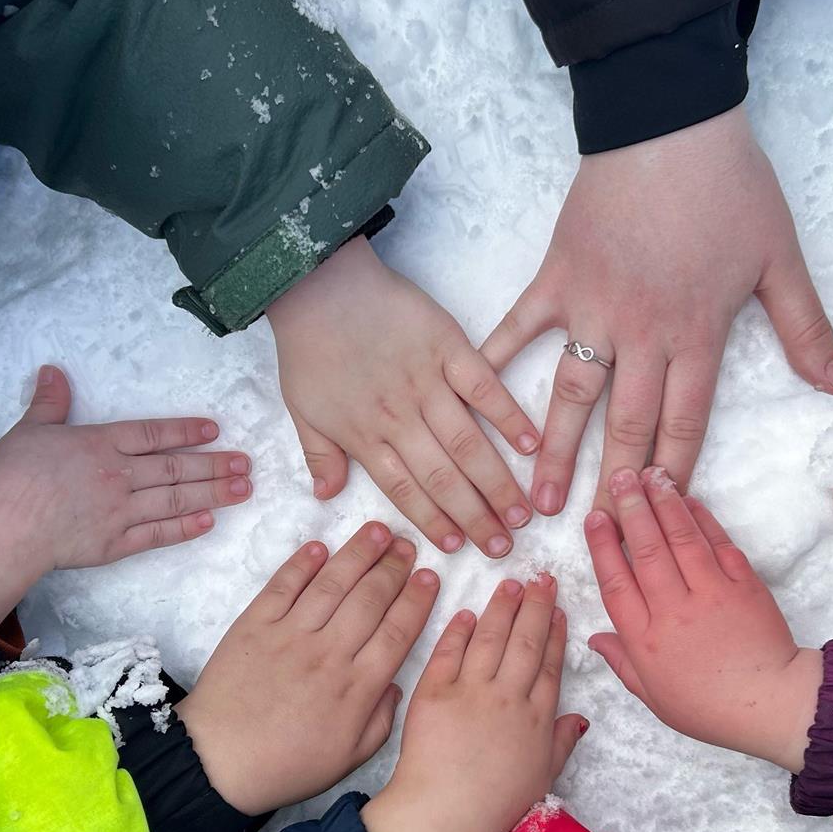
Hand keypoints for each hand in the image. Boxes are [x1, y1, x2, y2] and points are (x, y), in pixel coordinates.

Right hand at [0, 366, 249, 629]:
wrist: (2, 529)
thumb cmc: (9, 477)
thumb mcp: (29, 430)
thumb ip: (49, 403)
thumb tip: (52, 371)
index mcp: (100, 444)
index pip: (153, 434)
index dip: (186, 431)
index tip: (215, 430)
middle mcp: (119, 475)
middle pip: (176, 468)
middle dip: (215, 465)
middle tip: (247, 463)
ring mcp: (120, 512)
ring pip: (175, 500)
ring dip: (213, 494)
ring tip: (242, 489)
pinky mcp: (113, 545)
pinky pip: (157, 535)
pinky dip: (184, 529)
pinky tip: (208, 522)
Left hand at [177, 522, 438, 815]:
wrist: (219, 763)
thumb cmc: (287, 765)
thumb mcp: (349, 758)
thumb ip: (381, 720)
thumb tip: (395, 683)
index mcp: (357, 688)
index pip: (398, 632)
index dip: (417, 600)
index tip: (429, 577)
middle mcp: (329, 653)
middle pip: (370, 599)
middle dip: (393, 567)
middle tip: (407, 543)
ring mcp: (290, 636)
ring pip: (332, 584)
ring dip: (357, 554)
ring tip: (377, 531)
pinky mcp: (254, 626)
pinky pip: (283, 587)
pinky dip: (302, 564)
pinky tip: (320, 547)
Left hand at [267, 237, 538, 557]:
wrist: (318, 283)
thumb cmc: (308, 345)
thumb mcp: (300, 408)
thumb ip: (319, 454)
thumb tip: (327, 496)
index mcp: (365, 435)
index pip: (406, 490)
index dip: (433, 522)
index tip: (459, 548)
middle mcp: (400, 417)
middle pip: (443, 477)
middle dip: (475, 517)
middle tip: (504, 547)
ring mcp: (427, 382)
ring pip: (467, 443)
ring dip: (497, 482)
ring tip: (523, 513)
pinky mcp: (448, 347)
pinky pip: (484, 388)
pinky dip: (509, 417)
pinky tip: (532, 445)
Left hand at [360, 573, 587, 831]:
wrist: (445, 814)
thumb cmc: (495, 805)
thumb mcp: (543, 777)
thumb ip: (562, 742)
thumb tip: (580, 718)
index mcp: (537, 718)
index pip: (549, 664)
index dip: (554, 633)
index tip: (557, 609)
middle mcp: (508, 697)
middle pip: (525, 642)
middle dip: (534, 606)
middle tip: (540, 578)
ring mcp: (471, 692)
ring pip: (490, 639)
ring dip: (501, 609)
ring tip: (510, 585)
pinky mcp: (434, 692)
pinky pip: (449, 653)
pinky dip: (459, 631)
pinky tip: (467, 614)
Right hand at [484, 106, 832, 516]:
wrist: (668, 122)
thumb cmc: (730, 186)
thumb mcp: (780, 258)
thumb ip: (806, 328)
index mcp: (698, 334)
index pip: (686, 422)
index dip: (675, 474)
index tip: (661, 515)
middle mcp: (642, 333)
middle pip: (627, 424)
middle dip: (614, 484)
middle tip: (599, 534)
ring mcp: (592, 308)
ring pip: (570, 395)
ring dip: (554, 451)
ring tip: (538, 500)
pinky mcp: (556, 277)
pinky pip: (519, 328)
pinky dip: (495, 361)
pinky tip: (477, 401)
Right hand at [585, 467, 822, 772]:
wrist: (772, 704)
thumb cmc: (710, 706)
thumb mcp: (654, 695)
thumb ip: (622, 661)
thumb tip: (595, 638)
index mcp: (646, 639)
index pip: (616, 582)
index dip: (603, 546)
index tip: (595, 516)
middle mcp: (675, 610)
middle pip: (646, 550)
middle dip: (632, 509)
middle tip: (621, 476)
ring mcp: (712, 594)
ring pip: (681, 539)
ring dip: (664, 503)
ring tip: (651, 474)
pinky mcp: (744, 585)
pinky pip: (719, 544)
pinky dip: (702, 519)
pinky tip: (688, 500)